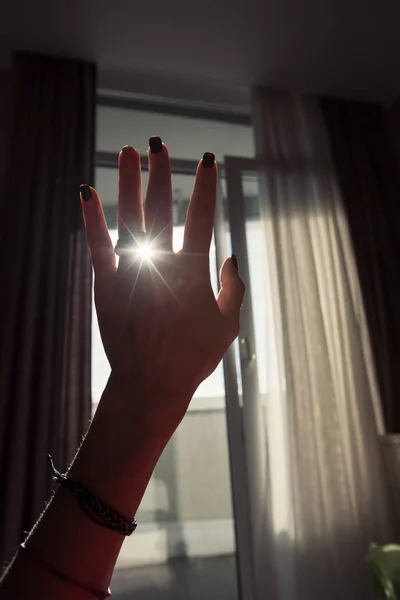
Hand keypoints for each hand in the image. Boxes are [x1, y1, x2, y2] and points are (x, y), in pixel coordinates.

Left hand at [81, 141, 243, 433]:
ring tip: (128, 151)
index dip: (205, 186)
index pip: (201, 217)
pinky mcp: (105, 285)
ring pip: (129, 216)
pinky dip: (92, 218)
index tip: (208, 160)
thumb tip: (230, 254)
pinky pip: (97, 245)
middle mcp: (161, 264)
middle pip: (161, 207)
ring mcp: (131, 272)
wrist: (151, 384)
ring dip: (128, 181)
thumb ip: (233, 288)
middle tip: (159, 142)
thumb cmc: (192, 357)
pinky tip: (87, 192)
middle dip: (161, 171)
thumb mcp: (227, 326)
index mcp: (193, 271)